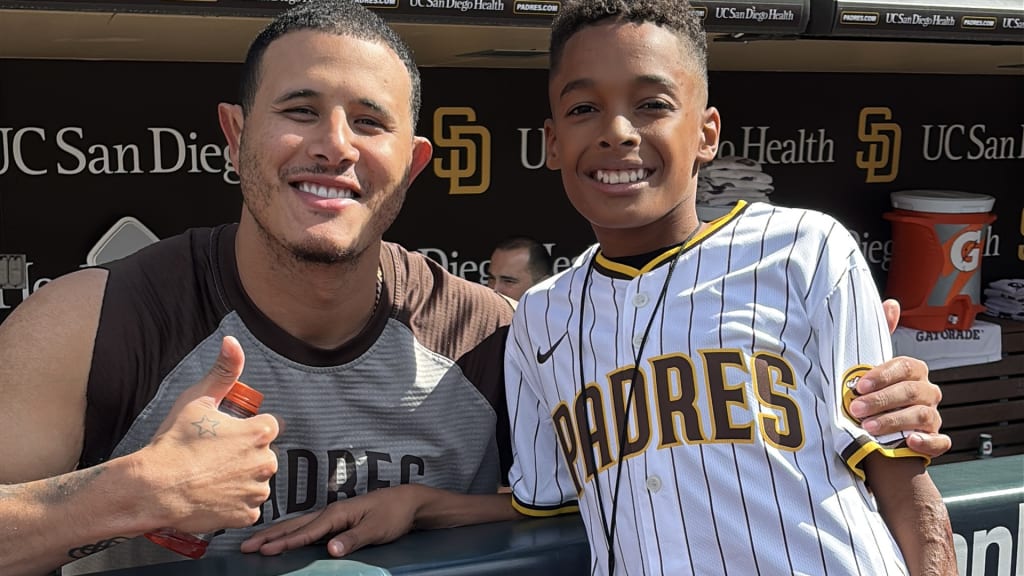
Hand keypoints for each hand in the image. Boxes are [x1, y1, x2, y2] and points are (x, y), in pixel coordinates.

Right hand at [135, 336, 279, 533]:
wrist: (153, 487)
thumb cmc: (174, 443)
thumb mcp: (198, 400)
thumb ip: (223, 371)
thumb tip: (232, 342)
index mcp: (259, 433)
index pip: (268, 427)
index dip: (246, 430)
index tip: (225, 437)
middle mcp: (265, 462)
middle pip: (263, 455)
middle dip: (244, 456)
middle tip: (213, 458)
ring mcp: (256, 491)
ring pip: (256, 482)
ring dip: (240, 481)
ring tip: (210, 477)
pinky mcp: (247, 515)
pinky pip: (247, 508)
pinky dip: (234, 504)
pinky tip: (213, 496)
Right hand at [240, 484, 424, 556]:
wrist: (408, 501)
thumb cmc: (393, 513)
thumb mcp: (376, 529)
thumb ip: (352, 539)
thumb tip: (330, 549)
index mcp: (337, 514)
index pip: (306, 532)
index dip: (285, 543)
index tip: (264, 551)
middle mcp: (331, 513)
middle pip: (294, 526)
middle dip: (269, 536)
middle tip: (245, 547)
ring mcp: (333, 516)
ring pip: (298, 525)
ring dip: (276, 534)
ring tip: (257, 543)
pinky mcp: (337, 520)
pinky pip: (307, 527)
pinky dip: (291, 533)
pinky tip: (284, 539)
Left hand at [847, 300, 950, 458]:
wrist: (874, 434)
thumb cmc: (872, 396)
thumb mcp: (872, 366)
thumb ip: (881, 335)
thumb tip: (891, 303)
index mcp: (913, 372)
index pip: (904, 367)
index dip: (881, 376)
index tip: (858, 385)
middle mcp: (927, 392)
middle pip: (911, 392)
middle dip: (881, 400)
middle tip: (855, 408)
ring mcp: (932, 417)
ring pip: (921, 416)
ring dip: (893, 421)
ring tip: (868, 427)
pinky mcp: (934, 440)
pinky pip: (939, 441)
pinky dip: (926, 442)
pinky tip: (909, 441)